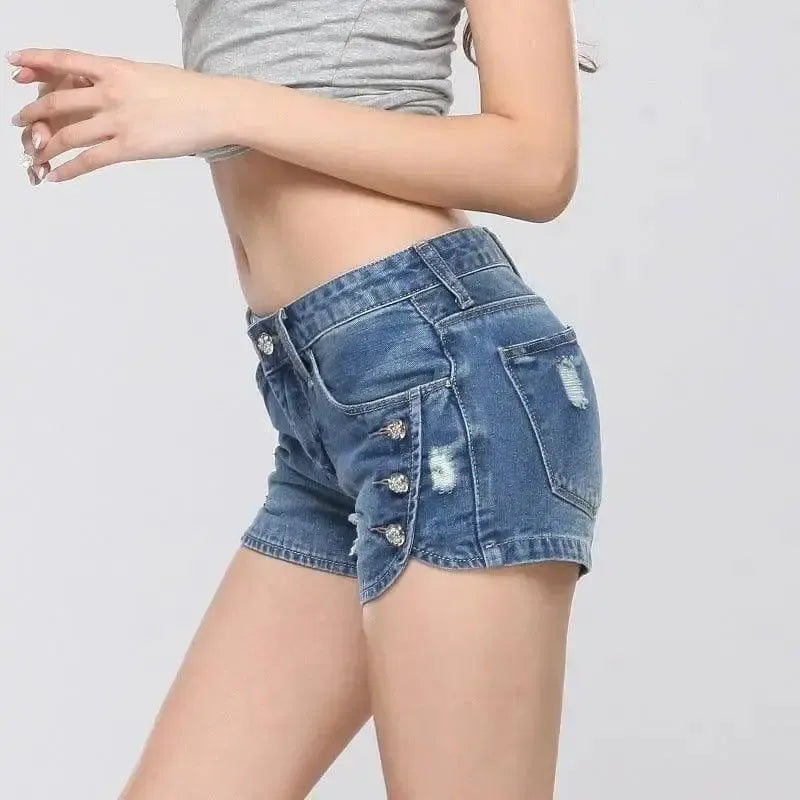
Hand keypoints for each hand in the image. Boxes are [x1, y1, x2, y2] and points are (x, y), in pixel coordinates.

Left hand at [8, 48, 234, 180]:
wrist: (215, 108)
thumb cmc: (190, 93)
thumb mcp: (148, 75)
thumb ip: (122, 82)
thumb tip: (106, 92)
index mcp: (114, 68)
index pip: (63, 60)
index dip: (34, 61)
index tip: (13, 63)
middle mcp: (109, 92)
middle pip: (57, 102)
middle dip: (32, 113)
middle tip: (19, 121)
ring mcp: (118, 120)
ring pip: (67, 135)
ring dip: (45, 146)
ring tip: (34, 154)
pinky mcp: (130, 147)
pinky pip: (89, 160)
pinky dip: (68, 169)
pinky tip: (56, 175)